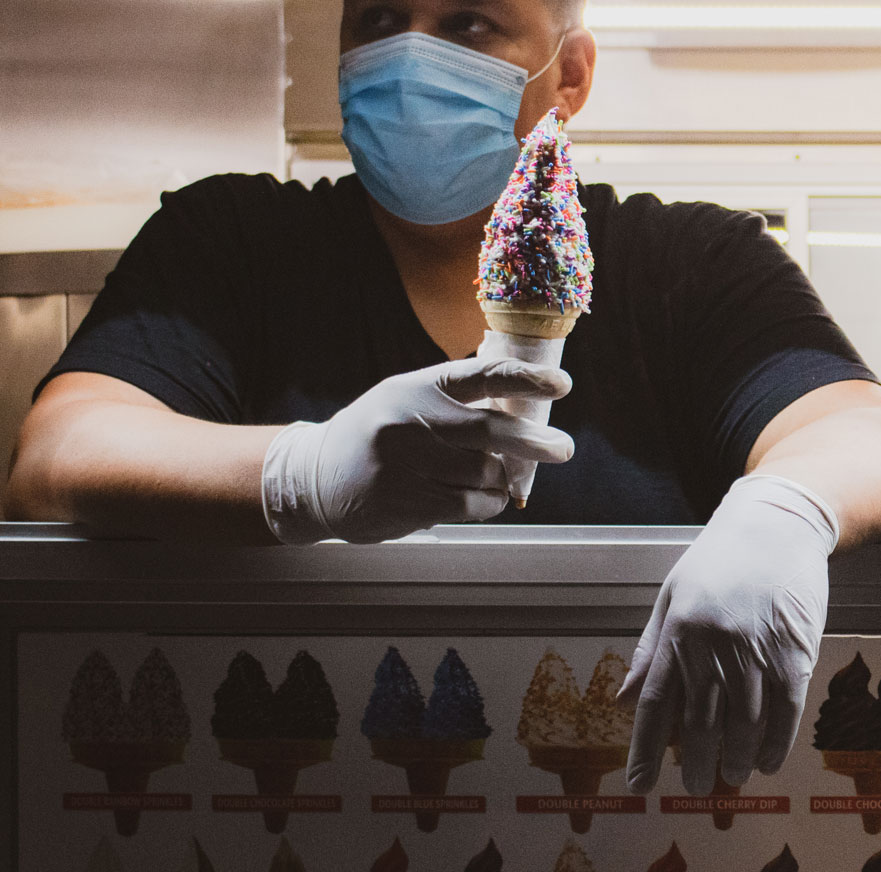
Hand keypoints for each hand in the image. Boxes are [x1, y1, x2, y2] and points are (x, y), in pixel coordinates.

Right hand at [261, 357, 571, 543]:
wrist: (317, 479)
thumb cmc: (381, 435)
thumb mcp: (410, 401)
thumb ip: (459, 401)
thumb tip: (526, 410)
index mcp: (419, 387)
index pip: (481, 375)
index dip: (525, 378)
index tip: (563, 386)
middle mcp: (410, 420)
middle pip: (488, 430)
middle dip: (534, 441)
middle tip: (563, 448)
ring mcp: (404, 462)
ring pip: (482, 473)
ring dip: (503, 479)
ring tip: (502, 480)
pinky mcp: (403, 500)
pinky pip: (467, 504)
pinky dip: (488, 503)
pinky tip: (486, 499)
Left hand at [620, 474, 838, 794]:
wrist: (778, 524)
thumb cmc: (720, 559)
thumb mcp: (672, 595)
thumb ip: (650, 650)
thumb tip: (623, 700)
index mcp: (678, 632)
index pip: (654, 703)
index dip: (645, 749)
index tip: (639, 784)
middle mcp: (713, 645)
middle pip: (699, 723)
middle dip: (695, 764)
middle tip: (695, 788)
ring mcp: (756, 651)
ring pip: (744, 725)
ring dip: (737, 759)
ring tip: (733, 776)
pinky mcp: (794, 652)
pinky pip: (785, 711)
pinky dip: (776, 743)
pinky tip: (769, 761)